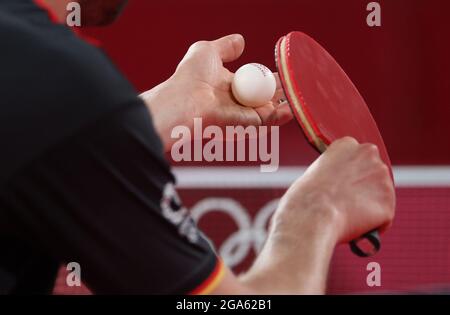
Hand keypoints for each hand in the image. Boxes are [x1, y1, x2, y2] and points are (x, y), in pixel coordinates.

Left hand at [141, 34, 291, 150]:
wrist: (186, 98)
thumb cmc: (191, 76)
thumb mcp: (208, 51)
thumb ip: (226, 46)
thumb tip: (240, 40)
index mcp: (228, 84)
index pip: (253, 80)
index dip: (268, 75)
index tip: (282, 68)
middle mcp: (236, 100)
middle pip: (265, 95)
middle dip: (281, 89)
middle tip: (296, 80)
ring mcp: (242, 113)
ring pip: (270, 109)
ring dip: (286, 101)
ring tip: (300, 92)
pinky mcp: (247, 124)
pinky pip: (269, 120)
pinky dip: (283, 115)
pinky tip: (293, 107)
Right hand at [273, 137, 395, 244]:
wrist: (312, 216)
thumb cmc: (304, 198)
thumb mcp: (314, 173)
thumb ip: (332, 174)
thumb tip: (337, 188)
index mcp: (347, 144)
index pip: (357, 155)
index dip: (349, 173)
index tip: (341, 185)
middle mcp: (370, 156)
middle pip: (373, 173)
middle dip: (364, 187)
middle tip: (346, 203)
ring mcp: (383, 180)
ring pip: (380, 196)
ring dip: (368, 206)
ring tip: (347, 218)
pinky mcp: (388, 205)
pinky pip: (383, 219)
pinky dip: (373, 226)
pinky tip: (356, 228)